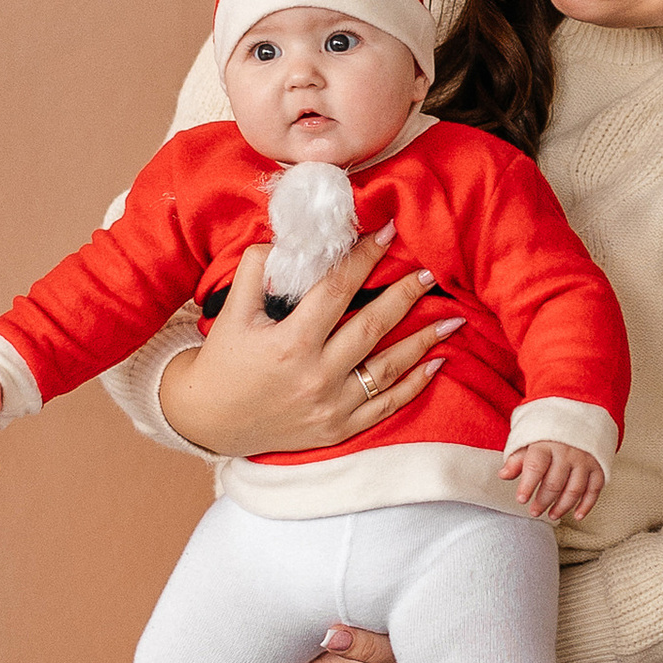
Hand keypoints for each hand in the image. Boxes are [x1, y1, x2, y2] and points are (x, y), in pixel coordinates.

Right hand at [158, 229, 463, 456]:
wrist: (210, 421)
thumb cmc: (224, 360)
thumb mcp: (233, 310)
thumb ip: (258, 270)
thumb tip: (290, 239)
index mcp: (290, 343)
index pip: (337, 290)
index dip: (364, 258)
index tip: (387, 233)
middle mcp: (315, 376)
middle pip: (372, 328)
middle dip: (405, 296)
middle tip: (431, 271)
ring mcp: (331, 406)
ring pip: (388, 369)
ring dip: (423, 341)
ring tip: (453, 318)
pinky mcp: (339, 428)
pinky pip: (386, 406)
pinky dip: (414, 385)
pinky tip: (437, 363)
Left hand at [502, 440, 607, 522]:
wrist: (578, 418)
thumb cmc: (548, 435)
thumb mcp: (529, 441)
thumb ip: (516, 459)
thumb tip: (503, 475)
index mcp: (546, 444)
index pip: (535, 467)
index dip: (527, 485)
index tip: (521, 499)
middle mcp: (567, 452)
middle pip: (555, 482)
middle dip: (543, 501)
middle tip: (534, 511)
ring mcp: (584, 460)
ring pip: (574, 489)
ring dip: (563, 506)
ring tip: (552, 515)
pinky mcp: (598, 466)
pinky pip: (594, 489)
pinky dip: (587, 505)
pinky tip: (577, 515)